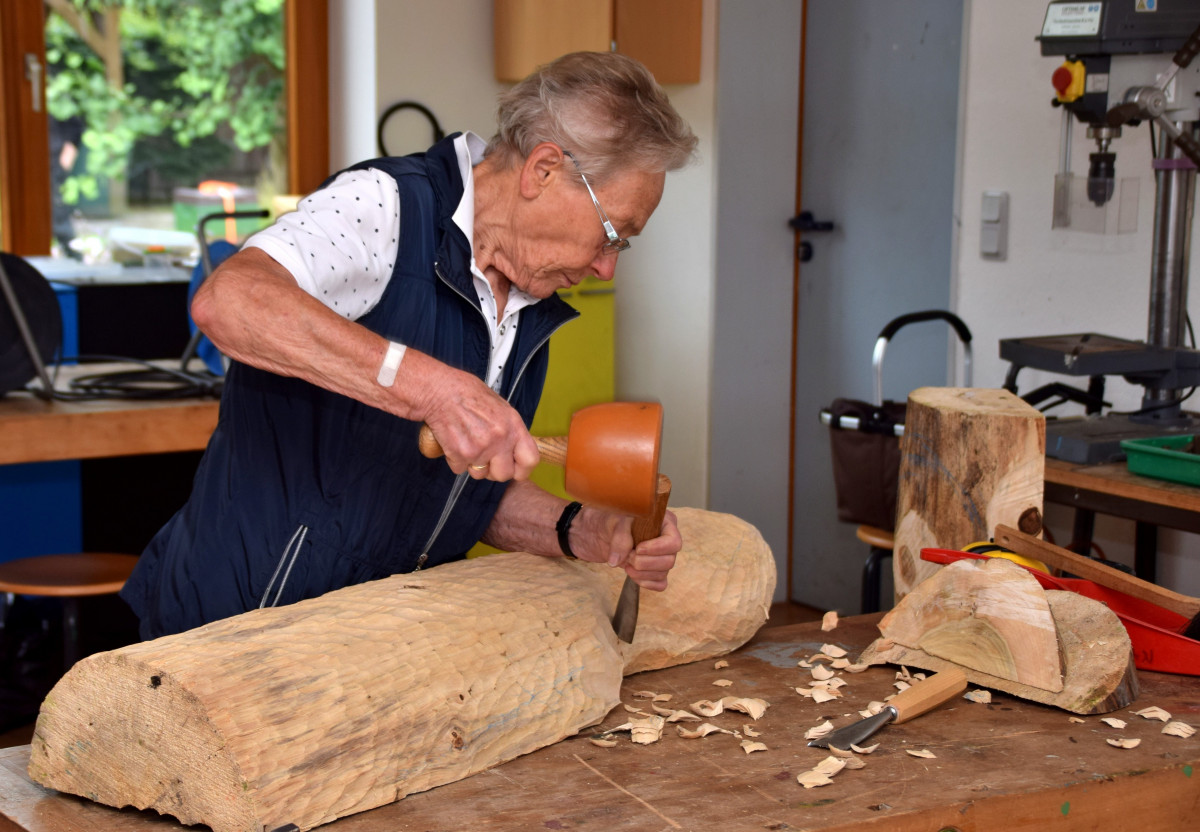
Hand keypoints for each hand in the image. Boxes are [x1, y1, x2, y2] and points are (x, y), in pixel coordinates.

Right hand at [419, 366, 539, 481]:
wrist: (439, 390)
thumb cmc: (466, 393)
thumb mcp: (500, 407)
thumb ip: (510, 429)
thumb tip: (515, 448)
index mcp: (513, 425)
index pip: (530, 460)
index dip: (522, 469)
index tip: (514, 469)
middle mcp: (500, 438)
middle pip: (503, 474)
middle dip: (493, 470)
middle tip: (484, 458)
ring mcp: (480, 448)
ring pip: (479, 474)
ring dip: (472, 465)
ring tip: (467, 444)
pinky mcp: (459, 454)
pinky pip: (459, 469)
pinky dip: (455, 459)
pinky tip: (454, 441)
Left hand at [572, 507, 681, 590]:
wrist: (605, 534)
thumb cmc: (614, 522)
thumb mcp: (615, 523)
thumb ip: (620, 538)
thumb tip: (616, 561)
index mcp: (665, 523)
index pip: (673, 542)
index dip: (657, 549)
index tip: (637, 549)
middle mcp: (668, 541)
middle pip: (669, 561)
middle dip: (644, 563)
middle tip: (628, 556)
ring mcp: (664, 558)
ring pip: (663, 574)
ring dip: (641, 572)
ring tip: (626, 562)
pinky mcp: (656, 571)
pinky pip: (660, 584)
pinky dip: (645, 582)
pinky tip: (632, 574)